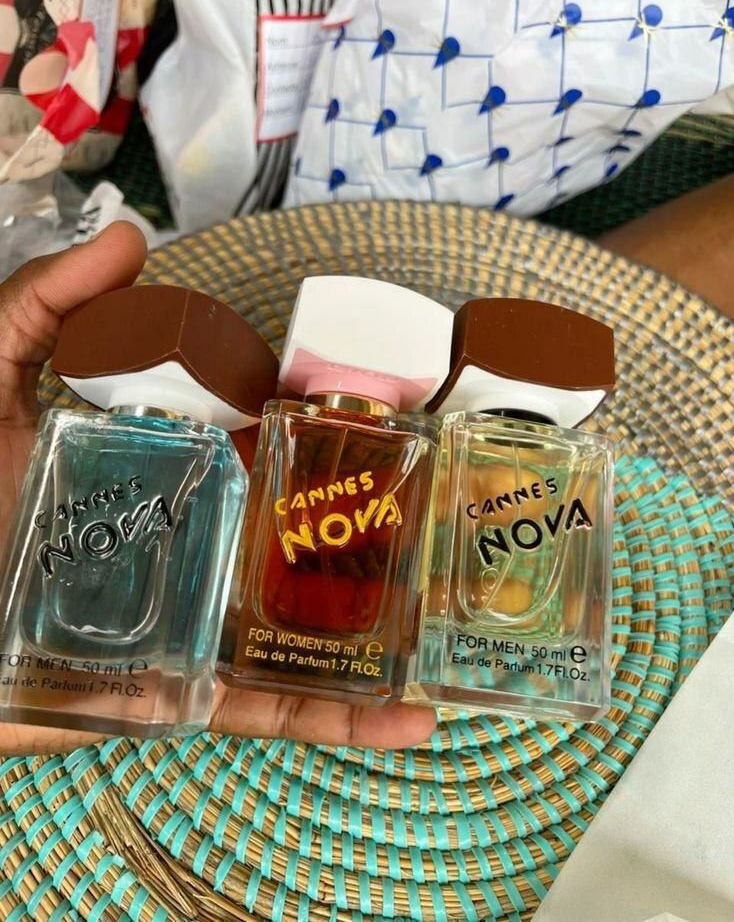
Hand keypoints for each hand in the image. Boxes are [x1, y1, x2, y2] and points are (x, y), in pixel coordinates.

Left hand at [0, 223, 435, 756]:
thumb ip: (44, 308)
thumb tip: (134, 240)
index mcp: (172, 469)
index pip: (267, 439)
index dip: (330, 423)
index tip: (399, 406)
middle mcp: (201, 539)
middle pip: (306, 530)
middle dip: (385, 523)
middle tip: (461, 512)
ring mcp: (203, 618)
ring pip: (311, 623)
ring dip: (388, 630)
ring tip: (459, 622)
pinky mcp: (192, 691)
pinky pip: (276, 707)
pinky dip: (345, 718)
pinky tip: (411, 721)